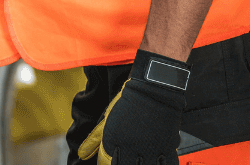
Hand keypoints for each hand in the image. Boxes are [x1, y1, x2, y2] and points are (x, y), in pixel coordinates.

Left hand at [78, 50, 187, 164]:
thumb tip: (81, 155)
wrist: (151, 92)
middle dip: (126, 164)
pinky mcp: (168, 148)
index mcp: (114, 143)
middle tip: (128, 159)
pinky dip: (162, 164)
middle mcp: (132, 149)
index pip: (107, 164)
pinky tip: (157, 161)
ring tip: (141, 160)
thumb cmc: (127, 106)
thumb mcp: (107, 122)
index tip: (112, 162)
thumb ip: (94, 140)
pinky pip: (167, 164)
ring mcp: (150, 150)